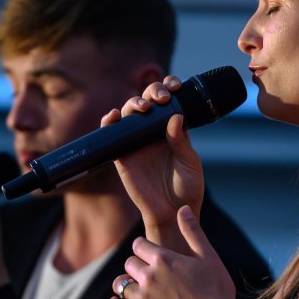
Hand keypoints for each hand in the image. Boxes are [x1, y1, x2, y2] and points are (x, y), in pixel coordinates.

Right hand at [102, 76, 204, 229]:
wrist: (172, 212)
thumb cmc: (187, 187)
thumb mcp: (189, 163)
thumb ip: (181, 141)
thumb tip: (175, 117)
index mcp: (172, 128)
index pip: (168, 100)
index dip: (168, 87)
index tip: (175, 86)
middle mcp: (153, 131)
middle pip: (147, 100)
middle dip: (152, 92)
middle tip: (161, 98)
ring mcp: (136, 141)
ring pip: (129, 112)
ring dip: (133, 103)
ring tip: (143, 108)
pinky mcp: (122, 155)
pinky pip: (111, 134)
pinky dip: (109, 122)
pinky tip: (113, 117)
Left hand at [106, 205, 237, 298]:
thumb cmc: (216, 288)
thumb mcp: (208, 255)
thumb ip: (192, 231)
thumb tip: (182, 208)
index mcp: (164, 259)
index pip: (139, 245)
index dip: (143, 247)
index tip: (149, 252)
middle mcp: (149, 276)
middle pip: (129, 263)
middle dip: (136, 265)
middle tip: (147, 271)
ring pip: (120, 284)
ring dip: (124, 283)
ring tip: (133, 286)